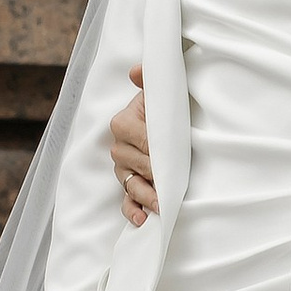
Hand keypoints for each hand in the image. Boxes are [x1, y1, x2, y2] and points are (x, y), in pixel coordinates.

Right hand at [110, 68, 155, 224]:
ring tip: (160, 206)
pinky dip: (133, 212)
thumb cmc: (165, 107)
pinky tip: (142, 220)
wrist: (168, 122)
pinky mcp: (128, 185)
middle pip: (135, 164)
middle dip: (153, 174)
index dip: (154, 149)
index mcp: (123, 123)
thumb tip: (136, 70)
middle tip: (171, 184)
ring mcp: (123, 169)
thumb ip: (148, 79)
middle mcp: (119, 147)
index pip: (139, 139)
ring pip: (130, 184)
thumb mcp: (159, 92)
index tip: (169, 157)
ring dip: (145, 196)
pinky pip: (126, 202)